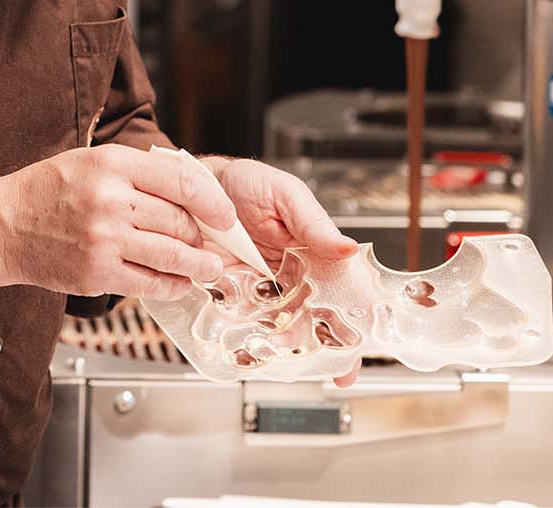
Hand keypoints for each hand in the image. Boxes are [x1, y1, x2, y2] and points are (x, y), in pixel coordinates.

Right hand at [0, 145, 236, 302]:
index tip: (225, 214)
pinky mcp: (97, 273)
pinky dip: (172, 285)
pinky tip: (179, 283)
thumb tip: (192, 188)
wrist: (5, 226)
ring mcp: (104, 239)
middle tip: (212, 243)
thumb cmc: (50, 191)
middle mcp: (110, 199)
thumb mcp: (93, 161)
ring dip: (198, 265)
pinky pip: (149, 283)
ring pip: (171, 254)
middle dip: (202, 236)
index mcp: (112, 164)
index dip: (213, 201)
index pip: (181, 181)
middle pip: (179, 221)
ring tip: (210, 268)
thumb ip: (139, 171)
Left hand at [204, 156, 360, 387]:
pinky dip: (245, 338)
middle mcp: (286, 280)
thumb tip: (348, 249)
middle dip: (321, 348)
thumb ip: (313, 221)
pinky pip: (238, 323)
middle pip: (310, 322)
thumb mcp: (285, 194)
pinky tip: (252, 349)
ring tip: (291, 360)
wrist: (194, 186)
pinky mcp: (226, 296)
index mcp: (312, 257)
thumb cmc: (244, 184)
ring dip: (283, 348)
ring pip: (277, 329)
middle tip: (331, 368)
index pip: (339, 295)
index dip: (350, 325)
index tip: (358, 348)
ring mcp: (256, 292)